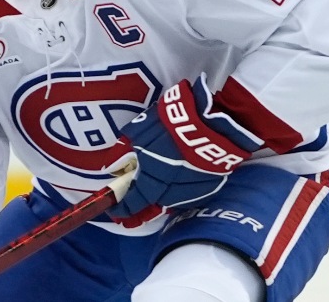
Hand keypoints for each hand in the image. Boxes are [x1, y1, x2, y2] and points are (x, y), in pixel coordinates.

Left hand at [105, 75, 260, 225]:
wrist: (217, 117)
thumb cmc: (174, 120)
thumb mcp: (141, 129)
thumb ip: (125, 149)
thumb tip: (111, 166)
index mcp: (154, 177)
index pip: (135, 200)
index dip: (124, 207)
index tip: (116, 210)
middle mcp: (174, 189)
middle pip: (156, 203)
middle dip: (144, 204)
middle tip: (136, 202)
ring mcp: (195, 189)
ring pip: (176, 200)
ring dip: (164, 198)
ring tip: (157, 191)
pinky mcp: (214, 183)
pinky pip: (194, 193)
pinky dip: (183, 191)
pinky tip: (180, 183)